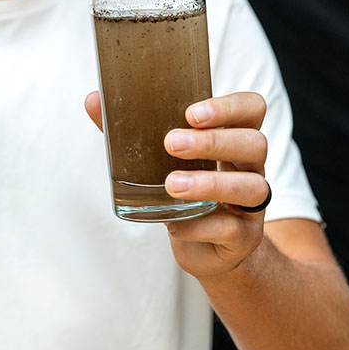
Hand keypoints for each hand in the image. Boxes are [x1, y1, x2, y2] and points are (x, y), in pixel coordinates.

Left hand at [84, 90, 269, 279]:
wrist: (206, 250)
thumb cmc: (183, 193)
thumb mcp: (159, 160)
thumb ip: (130, 131)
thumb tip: (93, 99)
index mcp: (233, 138)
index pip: (251, 109)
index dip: (229, 107)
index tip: (192, 113)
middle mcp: (250, 167)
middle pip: (255, 142)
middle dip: (213, 141)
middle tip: (171, 143)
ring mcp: (252, 204)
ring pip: (252, 186)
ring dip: (210, 183)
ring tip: (171, 185)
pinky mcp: (244, 237)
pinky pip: (231, 229)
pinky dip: (200, 225)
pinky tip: (176, 223)